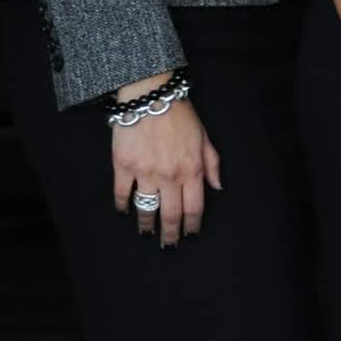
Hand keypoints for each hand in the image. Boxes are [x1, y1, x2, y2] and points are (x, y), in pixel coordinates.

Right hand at [113, 78, 215, 246]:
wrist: (151, 95)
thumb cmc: (181, 115)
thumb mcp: (205, 139)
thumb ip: (212, 165)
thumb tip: (218, 188)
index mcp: (192, 170)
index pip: (194, 208)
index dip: (192, 226)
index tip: (189, 235)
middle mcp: (170, 175)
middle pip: (171, 215)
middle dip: (170, 234)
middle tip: (168, 245)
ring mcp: (145, 172)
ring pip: (146, 208)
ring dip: (146, 224)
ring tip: (146, 233)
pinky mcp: (124, 165)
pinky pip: (122, 193)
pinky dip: (122, 206)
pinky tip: (124, 212)